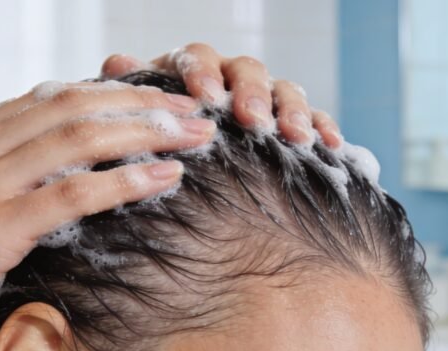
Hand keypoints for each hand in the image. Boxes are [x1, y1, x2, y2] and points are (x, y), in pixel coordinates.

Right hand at [0, 82, 215, 350]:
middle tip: (196, 111)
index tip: (161, 100)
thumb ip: (2, 178)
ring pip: (80, 139)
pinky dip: (125, 181)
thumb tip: (62, 173)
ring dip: (148, 134)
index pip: (55, 98)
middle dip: (144, 105)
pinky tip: (165, 178)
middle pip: (76, 108)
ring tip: (195, 136)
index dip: (116, 94)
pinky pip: (73, 193)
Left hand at [100, 43, 343, 147]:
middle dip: (250, 92)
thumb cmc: (161, 154)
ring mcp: (265, 102)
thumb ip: (133, 98)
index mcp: (191, 76)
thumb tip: (117, 64)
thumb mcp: (143, 128)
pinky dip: (323, 126)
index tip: (207, 99)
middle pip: (246, 69)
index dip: (203, 74)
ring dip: (290, 109)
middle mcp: (230, 82)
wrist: (195, 195)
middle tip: (252, 120)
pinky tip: (330, 145)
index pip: (198, 58)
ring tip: (294, 138)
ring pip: (284, 89)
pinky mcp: (292, 125)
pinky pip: (314, 118)